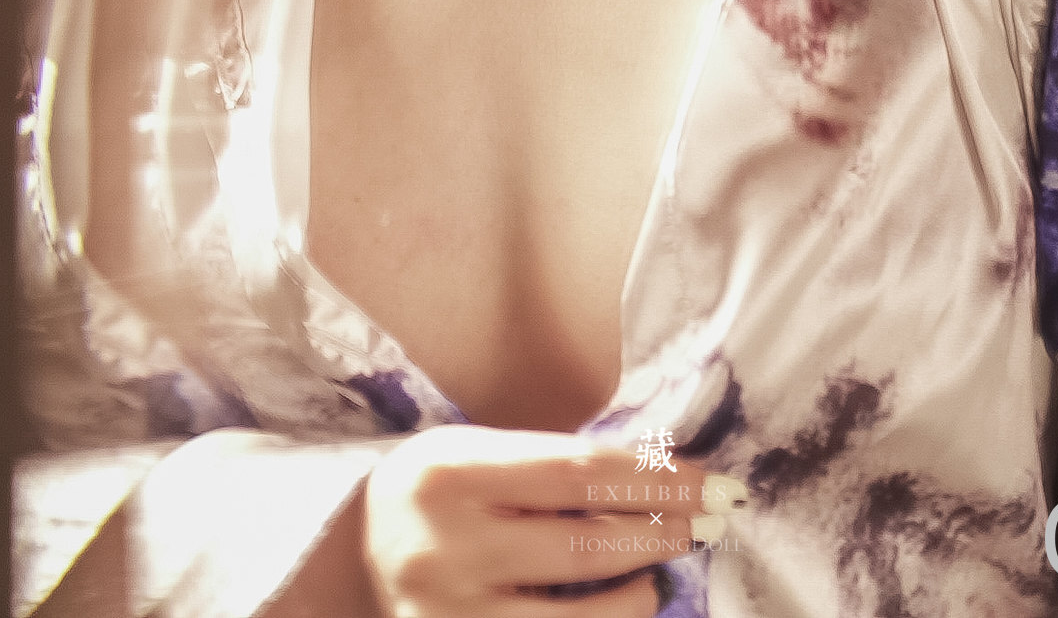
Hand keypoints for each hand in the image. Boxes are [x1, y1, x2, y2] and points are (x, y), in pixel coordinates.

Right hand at [352, 426, 723, 615]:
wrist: (349, 558)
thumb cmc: (434, 496)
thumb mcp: (474, 456)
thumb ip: (549, 465)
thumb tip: (660, 478)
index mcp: (451, 473)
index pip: (578, 472)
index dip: (655, 478)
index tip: (708, 480)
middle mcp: (446, 548)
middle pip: (585, 545)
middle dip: (660, 534)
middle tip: (701, 525)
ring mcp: (450, 615)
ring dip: (638, 594)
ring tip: (656, 574)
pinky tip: (622, 608)